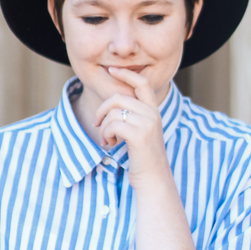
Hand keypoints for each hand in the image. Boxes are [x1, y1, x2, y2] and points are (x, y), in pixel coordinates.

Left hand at [93, 67, 171, 188]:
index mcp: (154, 111)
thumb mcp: (141, 132)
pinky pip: (112, 125)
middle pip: (118, 97)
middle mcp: (152, 114)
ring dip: (103, 127)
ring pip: (113, 113)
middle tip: (96, 124)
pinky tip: (110, 144)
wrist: (153, 179)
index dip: (126, 74)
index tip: (111, 70)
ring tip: (107, 140)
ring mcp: (147, 124)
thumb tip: (111, 103)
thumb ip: (133, 116)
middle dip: (101, 110)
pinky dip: (105, 134)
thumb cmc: (143, 158)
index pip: (142, 83)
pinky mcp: (139, 135)